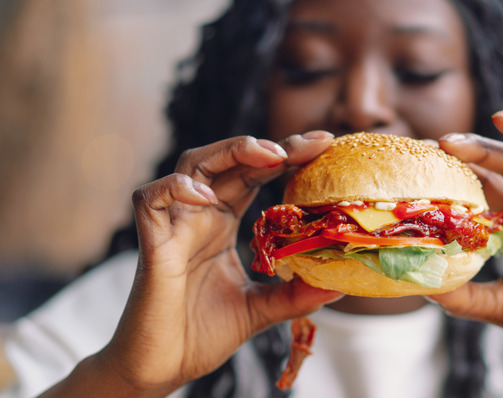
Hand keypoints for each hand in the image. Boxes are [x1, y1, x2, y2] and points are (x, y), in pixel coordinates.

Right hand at [96, 132, 342, 394]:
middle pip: (229, 160)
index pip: (255, 175)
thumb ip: (296, 294)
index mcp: (223, 224)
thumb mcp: (262, 309)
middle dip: (269, 146)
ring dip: (230, 152)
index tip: (323, 144)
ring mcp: (175, 226)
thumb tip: (341, 284)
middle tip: (309, 144)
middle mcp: (200, 216)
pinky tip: (208, 197)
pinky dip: (176, 188)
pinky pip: (150, 199)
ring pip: (192, 165)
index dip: (286, 156)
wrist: (161, 368)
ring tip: (270, 156)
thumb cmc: (202, 335)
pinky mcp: (152, 243)